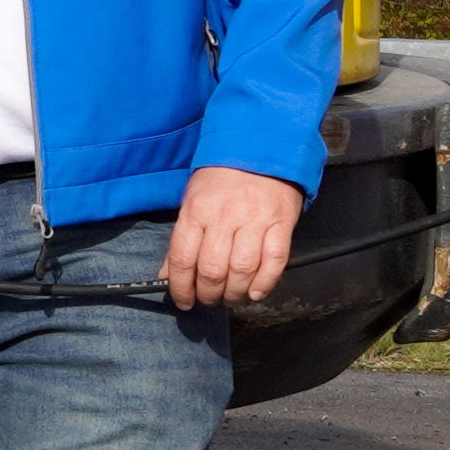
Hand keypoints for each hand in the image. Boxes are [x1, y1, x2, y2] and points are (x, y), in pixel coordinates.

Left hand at [164, 165, 303, 311]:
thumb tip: (168, 274)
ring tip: (232, 297)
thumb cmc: (222, 177)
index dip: (181, 288)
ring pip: (242, 271)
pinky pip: (274, 262)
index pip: (183, 260)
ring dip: (235, 294)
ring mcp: (255, 220)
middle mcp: (224, 217)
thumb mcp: (193, 200)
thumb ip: (181, 239)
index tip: (184, 301)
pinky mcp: (281, 223)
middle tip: (210, 299)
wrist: (261, 148)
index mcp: (197, 211)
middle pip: (213, 271)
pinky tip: (255, 292)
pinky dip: (265, 284)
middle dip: (209, 295)